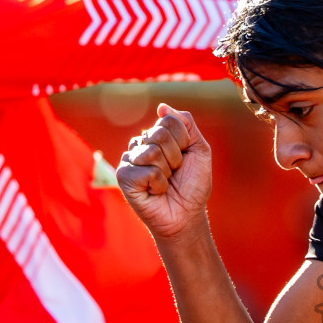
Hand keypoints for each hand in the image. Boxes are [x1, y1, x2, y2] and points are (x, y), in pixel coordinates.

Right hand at [117, 104, 213, 238]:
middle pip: (159, 134)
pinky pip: (146, 171)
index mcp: (157, 135)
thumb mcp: (199, 150)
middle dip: (176, 157)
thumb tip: (162, 107)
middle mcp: (141, 144)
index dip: (184, 142)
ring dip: (167, 172)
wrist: (187, 215)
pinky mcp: (123, 177)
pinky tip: (155, 192)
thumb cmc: (193, 185)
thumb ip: (186, 125)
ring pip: (152, 152)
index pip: (170, 121)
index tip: (184, 159)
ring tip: (165, 182)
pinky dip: (158, 184)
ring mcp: (130, 159)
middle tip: (174, 172)